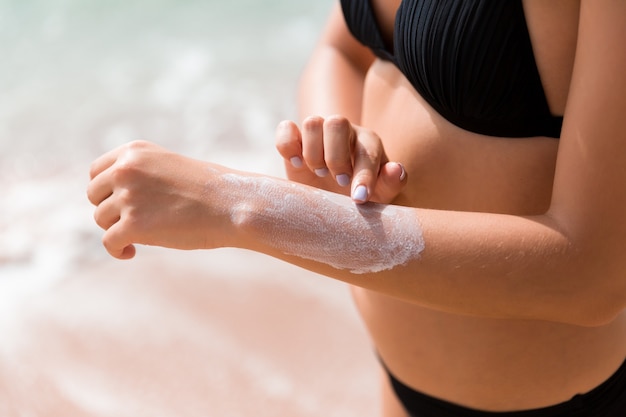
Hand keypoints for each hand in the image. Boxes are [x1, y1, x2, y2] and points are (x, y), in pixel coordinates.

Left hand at [87, 141, 231, 258]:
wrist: (232, 204)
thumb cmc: (209, 190)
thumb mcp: (169, 167)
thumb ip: (140, 175)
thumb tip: (112, 200)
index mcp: (134, 151)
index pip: (96, 172)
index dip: (105, 191)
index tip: (120, 204)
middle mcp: (126, 169)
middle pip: (95, 196)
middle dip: (110, 211)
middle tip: (133, 222)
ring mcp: (128, 196)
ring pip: (101, 220)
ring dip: (118, 230)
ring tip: (142, 236)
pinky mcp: (134, 225)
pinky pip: (109, 242)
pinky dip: (117, 250)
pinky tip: (130, 253)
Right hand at [275, 115, 406, 203]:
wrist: (335, 199)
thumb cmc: (361, 195)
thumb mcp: (381, 195)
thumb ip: (391, 183)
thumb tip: (395, 169)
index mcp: (368, 143)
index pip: (366, 149)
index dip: (363, 175)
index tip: (358, 199)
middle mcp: (343, 132)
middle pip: (336, 122)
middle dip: (335, 157)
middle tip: (338, 182)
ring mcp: (318, 135)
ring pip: (312, 122)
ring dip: (313, 152)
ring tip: (319, 173)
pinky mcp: (295, 142)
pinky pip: (286, 128)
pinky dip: (287, 144)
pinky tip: (296, 164)